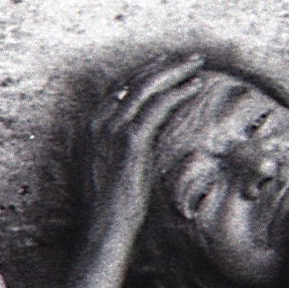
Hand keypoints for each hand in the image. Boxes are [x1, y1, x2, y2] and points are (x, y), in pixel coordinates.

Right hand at [36, 57, 216, 287]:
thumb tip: (138, 142)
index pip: (119, 88)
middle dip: (162, 66)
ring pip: (147, 87)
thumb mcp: (111, 171)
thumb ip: (120, 150)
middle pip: (133, 81)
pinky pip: (158, 106)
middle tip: (187, 58)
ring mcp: (113, 129)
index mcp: (92, 128)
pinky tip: (194, 85)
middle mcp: (99, 122)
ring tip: (196, 64)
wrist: (104, 229)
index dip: (144, 74)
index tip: (165, 67)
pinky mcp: (131, 140)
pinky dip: (177, 92)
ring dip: (174, 72)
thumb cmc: (109, 209)